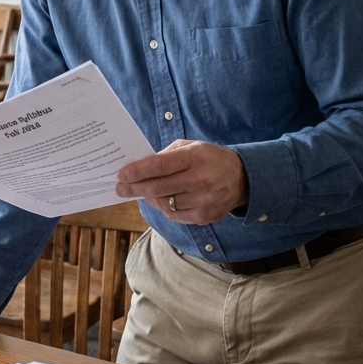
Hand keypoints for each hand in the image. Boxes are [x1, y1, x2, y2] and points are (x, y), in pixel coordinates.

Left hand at [115, 139, 248, 224]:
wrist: (242, 178)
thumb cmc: (210, 158)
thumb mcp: (191, 146)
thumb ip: (165, 155)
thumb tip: (139, 168)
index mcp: (195, 157)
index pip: (159, 166)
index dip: (137, 171)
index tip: (121, 174)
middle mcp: (200, 180)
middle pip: (158, 188)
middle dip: (134, 188)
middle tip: (119, 188)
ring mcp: (203, 201)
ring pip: (164, 204)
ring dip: (148, 198)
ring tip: (140, 192)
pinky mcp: (204, 216)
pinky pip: (174, 215)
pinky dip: (163, 208)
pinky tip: (159, 200)